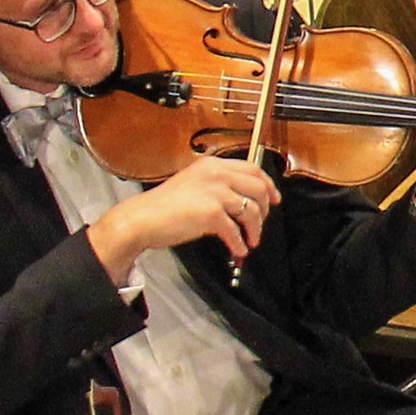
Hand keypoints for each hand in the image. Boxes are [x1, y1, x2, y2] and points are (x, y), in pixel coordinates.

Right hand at [92, 154, 274, 276]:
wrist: (142, 218)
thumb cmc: (164, 206)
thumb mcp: (194, 183)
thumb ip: (217, 185)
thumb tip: (243, 200)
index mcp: (213, 165)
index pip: (253, 169)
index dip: (269, 185)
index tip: (274, 199)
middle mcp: (216, 174)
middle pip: (258, 188)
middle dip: (265, 209)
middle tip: (260, 223)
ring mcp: (214, 193)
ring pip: (251, 210)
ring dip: (255, 229)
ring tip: (250, 240)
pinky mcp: (210, 213)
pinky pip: (235, 231)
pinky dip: (239, 243)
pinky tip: (238, 249)